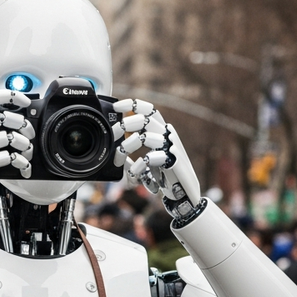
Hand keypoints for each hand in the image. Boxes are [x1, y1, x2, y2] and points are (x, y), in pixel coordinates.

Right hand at [0, 89, 36, 177]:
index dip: (11, 96)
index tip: (24, 102)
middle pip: (4, 117)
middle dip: (23, 124)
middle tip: (29, 132)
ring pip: (9, 137)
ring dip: (24, 144)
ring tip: (27, 149)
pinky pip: (9, 157)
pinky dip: (20, 161)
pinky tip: (22, 164)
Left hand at [112, 98, 201, 220]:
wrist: (184, 192)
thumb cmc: (163, 172)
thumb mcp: (148, 156)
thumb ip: (135, 148)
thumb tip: (114, 145)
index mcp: (161, 130)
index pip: (149, 109)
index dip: (132, 104)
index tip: (116, 107)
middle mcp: (167, 134)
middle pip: (144, 119)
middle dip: (123, 125)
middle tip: (112, 136)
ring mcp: (171, 146)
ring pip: (144, 136)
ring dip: (126, 147)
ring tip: (119, 160)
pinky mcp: (172, 161)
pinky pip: (149, 158)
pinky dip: (136, 166)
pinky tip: (133, 174)